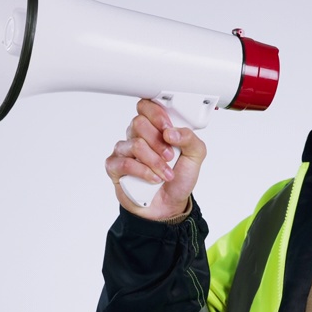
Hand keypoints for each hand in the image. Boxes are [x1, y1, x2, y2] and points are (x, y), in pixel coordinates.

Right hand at [105, 98, 206, 219]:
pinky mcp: (115, 167)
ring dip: (155, 161)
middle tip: (170, 156)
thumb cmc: (179, 177)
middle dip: (159, 142)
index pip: (146, 106)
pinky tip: (153, 179)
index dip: (156, 114)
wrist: (169, 205)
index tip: (168, 129)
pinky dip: (143, 172)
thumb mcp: (195, 156)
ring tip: (166, 174)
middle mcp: (137, 136)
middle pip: (138, 123)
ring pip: (135, 144)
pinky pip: (125, 163)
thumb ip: (190, 138)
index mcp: (155, 128)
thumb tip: (171, 132)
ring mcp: (124, 151)